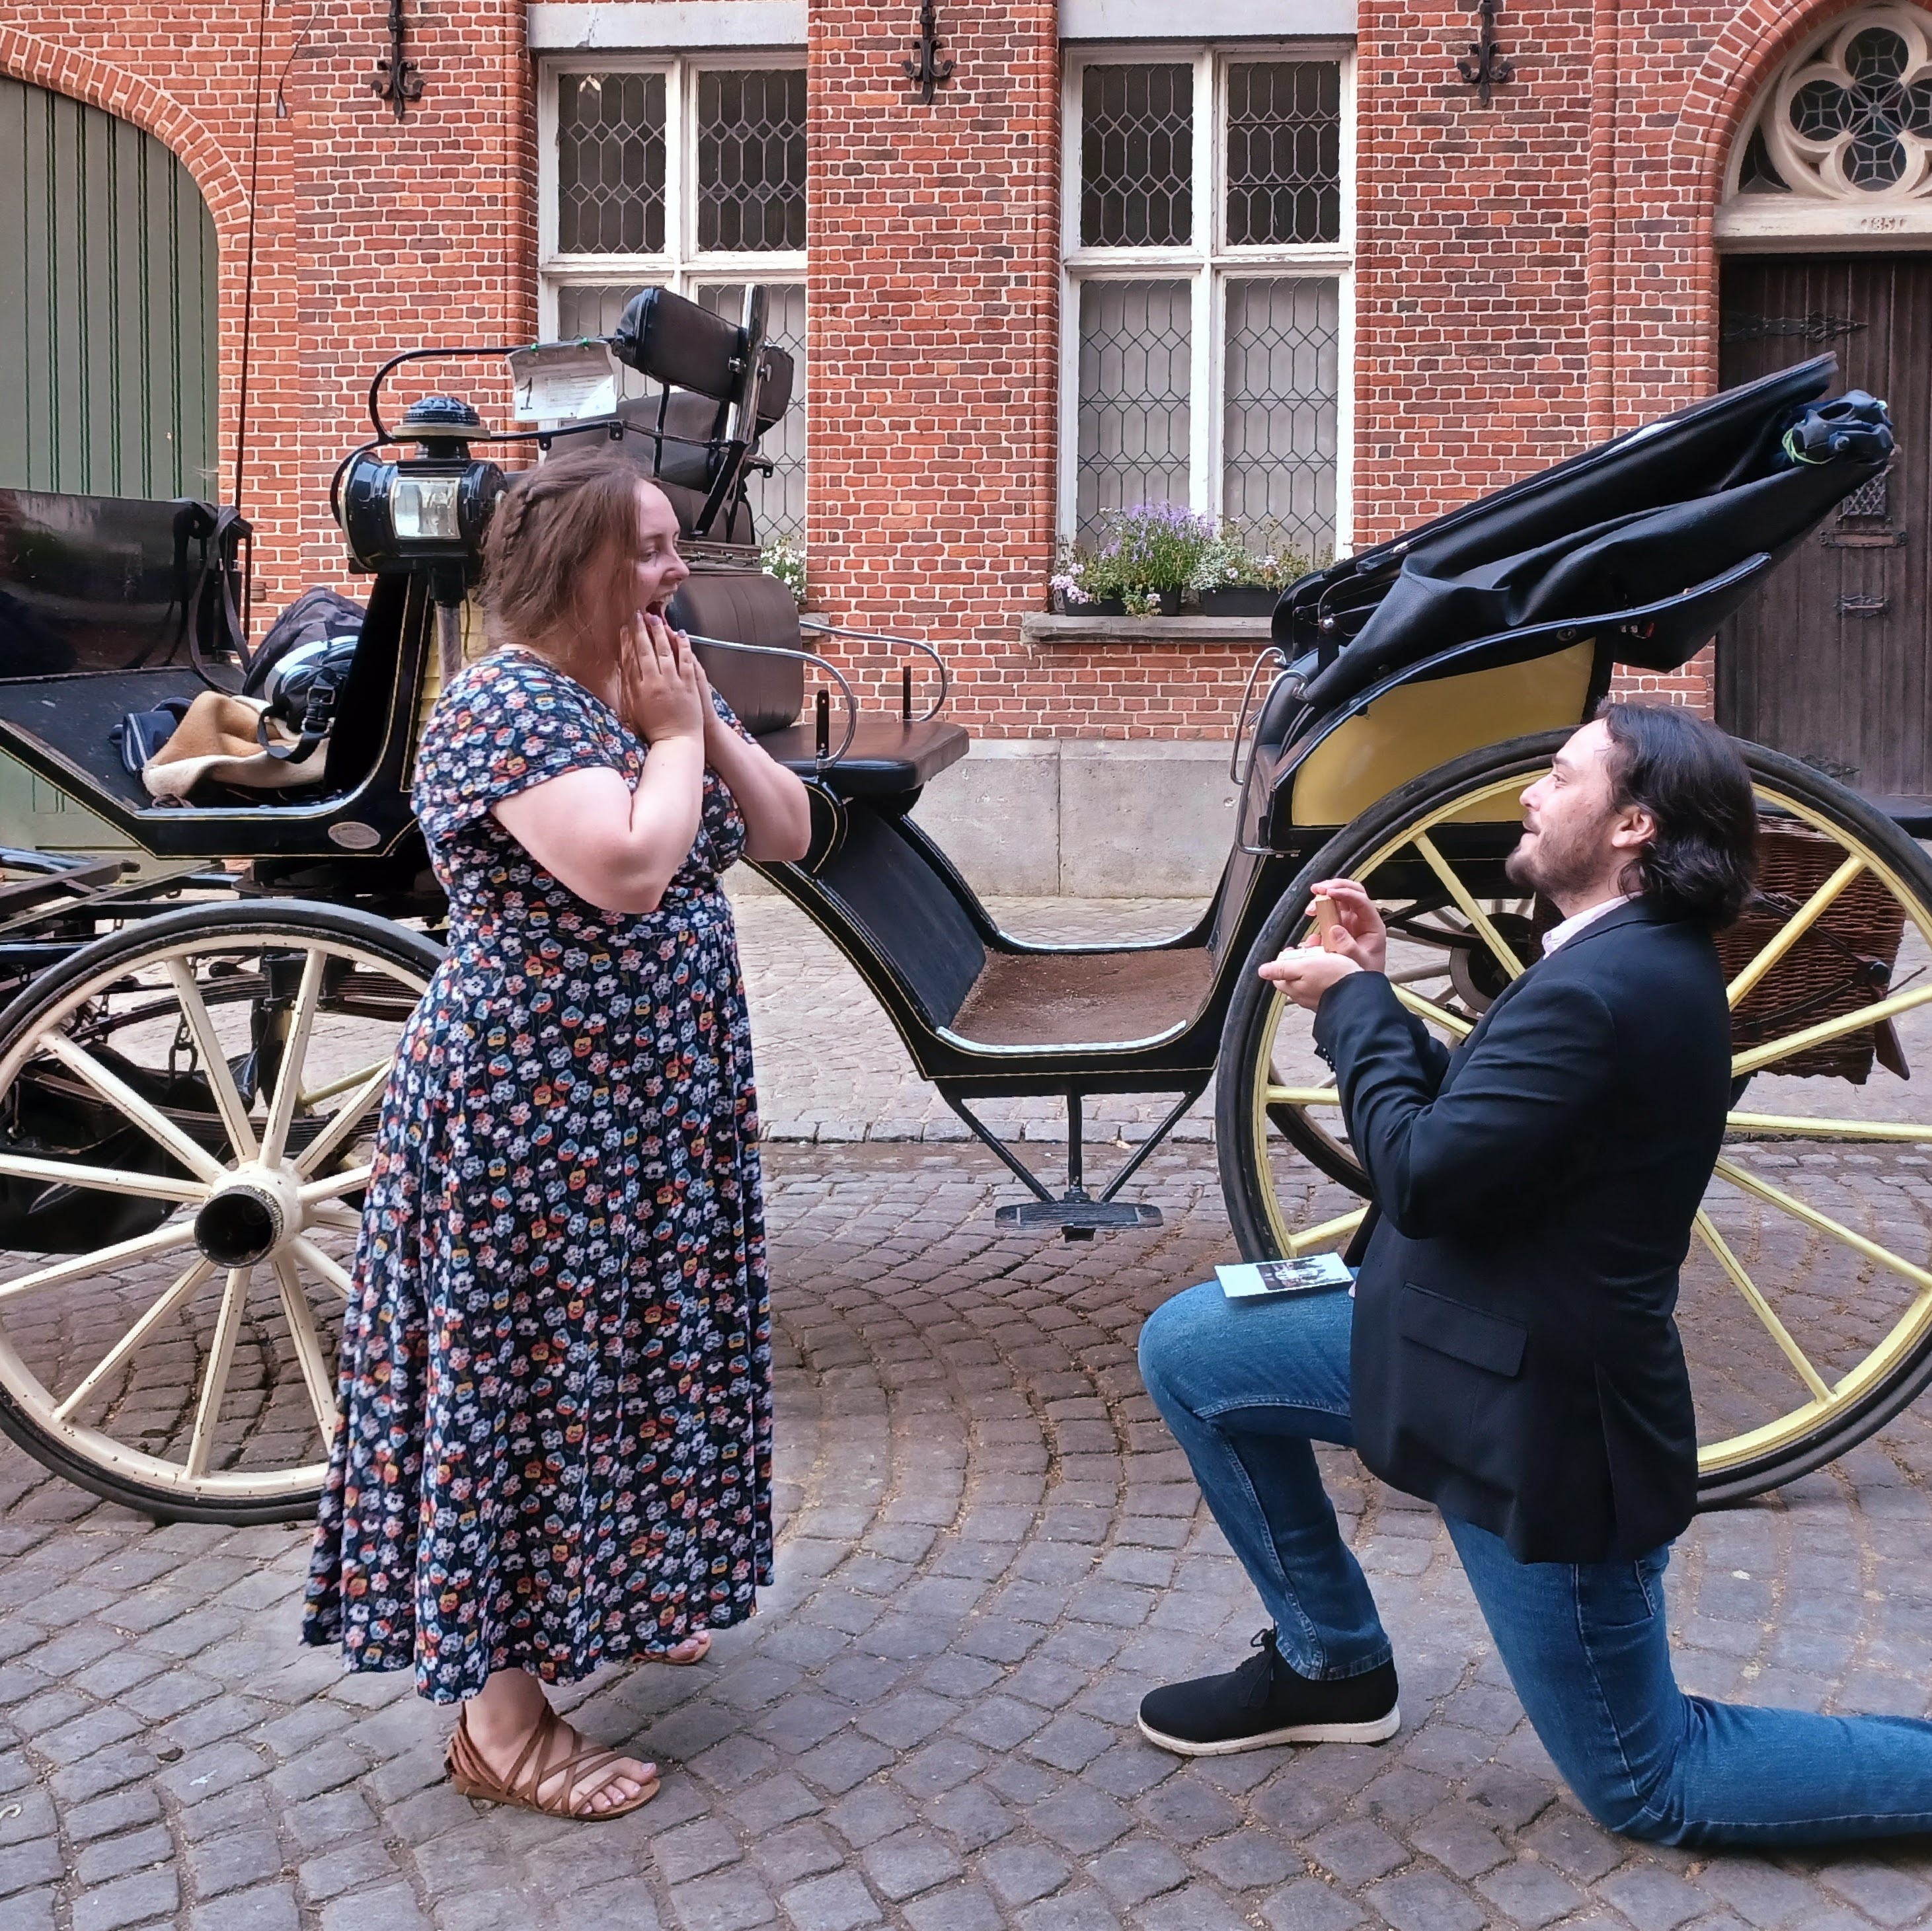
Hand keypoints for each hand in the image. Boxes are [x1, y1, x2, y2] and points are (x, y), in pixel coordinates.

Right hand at [617, 612, 706, 745]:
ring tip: (654, 619)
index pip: (630, 659)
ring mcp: (671, 683)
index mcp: (638, 690)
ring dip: (659, 633)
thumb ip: (629, 691)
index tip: (625, 628)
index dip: (627, 642)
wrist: (676, 742)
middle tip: (637, 615)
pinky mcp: (688, 685)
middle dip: (640, 631)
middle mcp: (653, 683)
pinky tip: (680, 633)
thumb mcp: (635, 711)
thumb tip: (624, 672)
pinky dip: (682, 646)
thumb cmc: (655, 730)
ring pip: (664, 652)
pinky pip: (685, 660)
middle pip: (644, 651)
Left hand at [1260, 947, 1362, 1011]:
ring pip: (1308, 980)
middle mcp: (1302, 996)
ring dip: (1313, 968)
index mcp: (1292, 987)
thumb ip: (1281, 968)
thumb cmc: (1334, 978)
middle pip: (1293, 976)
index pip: (1278, 974)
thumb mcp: (1304, 966)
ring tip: (1324, 958)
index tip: (1293, 950)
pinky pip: (1323, 984)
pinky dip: (1325, 976)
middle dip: (1299, 963)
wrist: (1359, 993)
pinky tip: (1334, 970)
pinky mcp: (1331, 998)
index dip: (1284, 960)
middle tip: (1310, 952)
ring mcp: (1317, 999)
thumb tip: (1262, 971)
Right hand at [1305, 878, 1386, 974]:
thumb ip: (1348, 947)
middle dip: (1334, 886)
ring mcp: (1349, 923)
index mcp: (1372, 926)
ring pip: (1339, 900)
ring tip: (1311, 908)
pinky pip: (1328, 915)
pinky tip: (1312, 920)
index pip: (1361, 901)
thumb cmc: (1365, 975)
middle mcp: (1361, 921)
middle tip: (1318, 889)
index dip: (1345, 893)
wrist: (1359, 988)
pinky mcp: (1337, 929)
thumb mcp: (1358, 963)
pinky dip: (1318, 914)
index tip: (1329, 893)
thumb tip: (1335, 929)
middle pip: (1351, 892)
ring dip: (1324, 898)